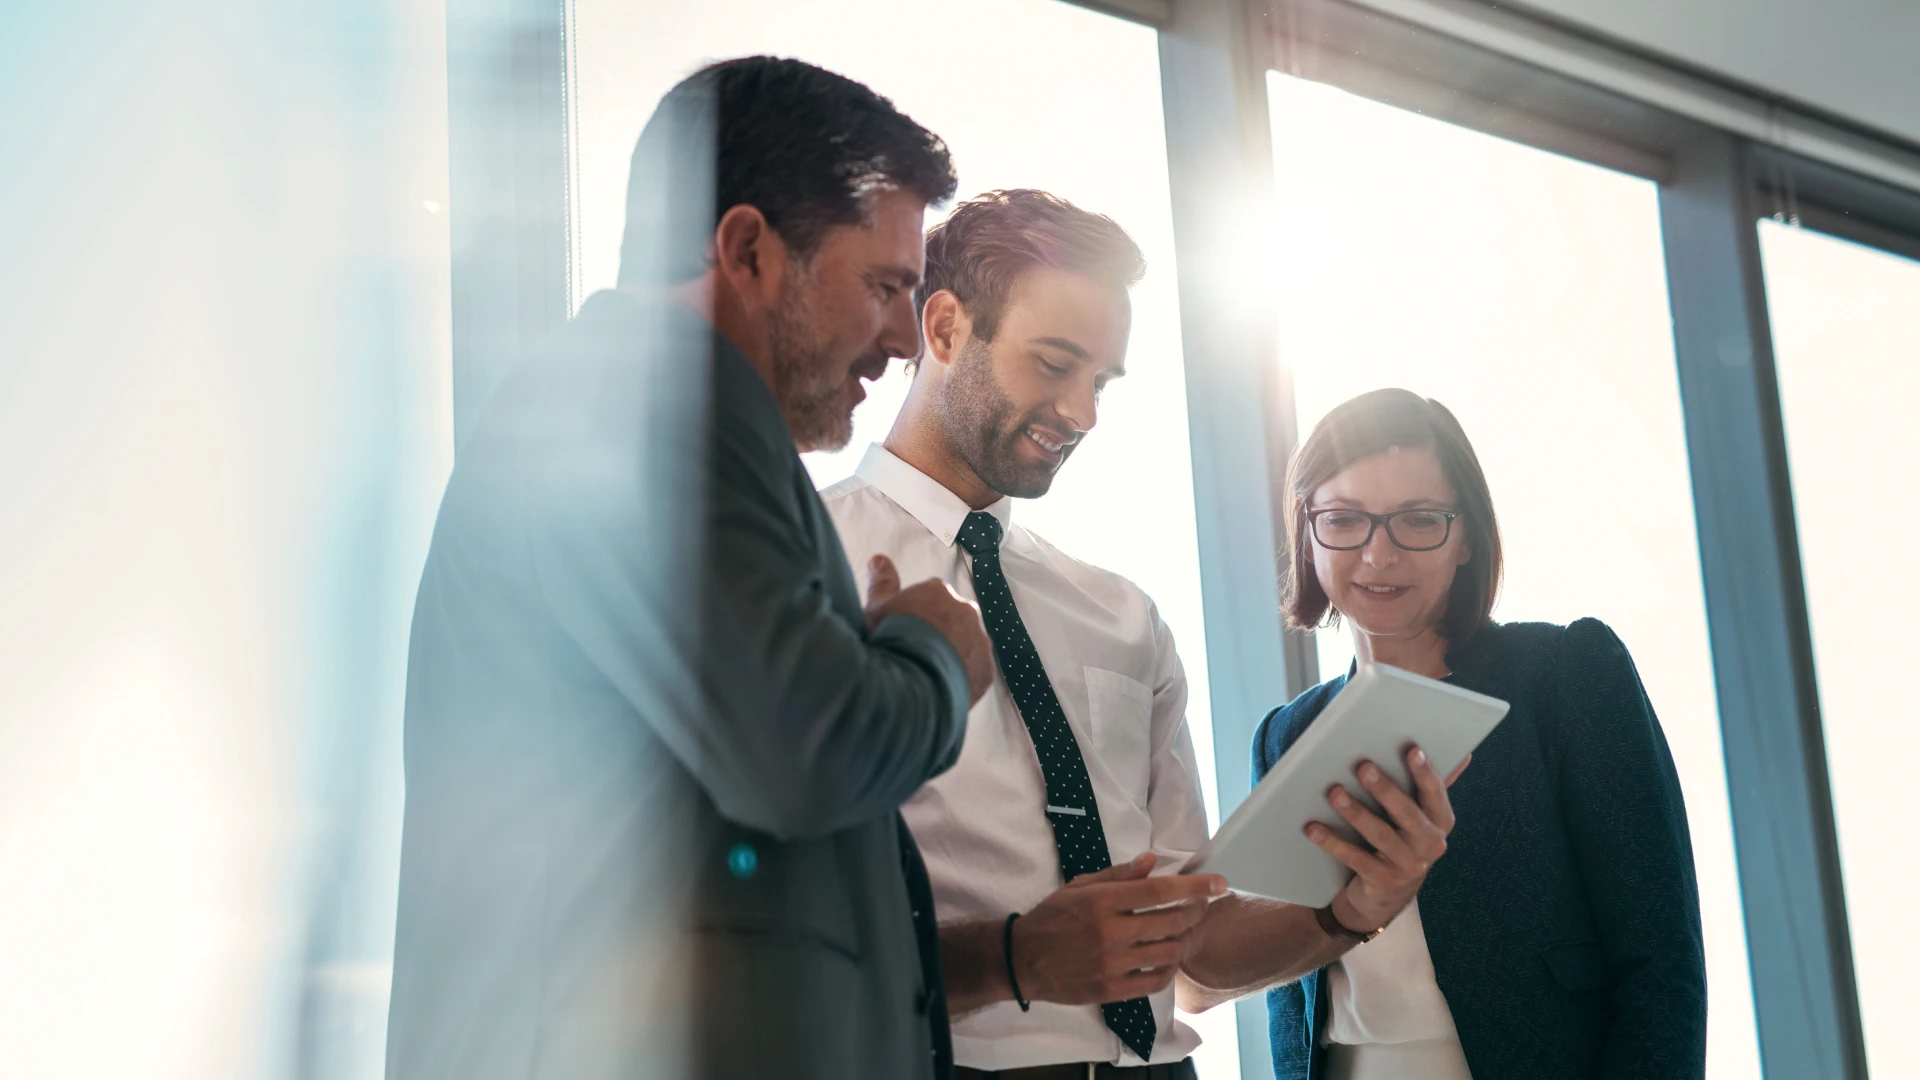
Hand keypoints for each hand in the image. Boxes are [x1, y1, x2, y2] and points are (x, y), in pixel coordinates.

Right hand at [864, 554, 994, 704]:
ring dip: (953, 653)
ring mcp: (980, 640)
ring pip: (967, 644)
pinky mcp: (986, 670)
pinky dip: (963, 677)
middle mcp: (966, 610)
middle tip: (917, 652)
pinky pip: (976, 671)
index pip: (931, 597)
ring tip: (929, 673)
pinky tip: (943, 686)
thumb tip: (879, 558)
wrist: (910, 681)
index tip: (905, 630)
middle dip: (939, 631)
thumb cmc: (890, 639)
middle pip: (953, 619)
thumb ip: (882, 582)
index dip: (917, 615)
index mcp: (939, 591)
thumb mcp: (876, 609)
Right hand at [1012, 852, 1227, 1004]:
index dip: (1194, 887)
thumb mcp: (1080, 886)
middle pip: (1171, 921)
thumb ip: (1118, 875)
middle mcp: (1111, 932)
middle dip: (1195, 911)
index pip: (1159, 891)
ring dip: (1184, 940)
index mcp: (1103, 901)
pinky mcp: (1111, 990)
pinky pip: (1155, 981)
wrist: (1023, 960)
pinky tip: (1168, 958)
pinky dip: (1168, 969)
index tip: (1219, 883)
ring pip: (1168, 952)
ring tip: (1185, 931)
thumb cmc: (1052, 918)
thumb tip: (1152, 861)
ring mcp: (1112, 964)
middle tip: (1201, 907)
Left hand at [1305, 746, 1467, 933]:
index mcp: (1441, 821)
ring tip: (1334, 792)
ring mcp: (1408, 865)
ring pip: (1379, 835)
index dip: (1425, 772)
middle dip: (1385, 789)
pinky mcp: (1383, 880)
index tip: (1412, 750)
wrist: (1388, 893)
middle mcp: (1431, 844)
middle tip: (1363, 767)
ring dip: (1356, 812)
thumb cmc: (1404, 839)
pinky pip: (1355, 858)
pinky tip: (1313, 828)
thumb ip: (1434, 786)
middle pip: (1406, 813)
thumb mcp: (1422, 816)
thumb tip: (1465, 753)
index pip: (1435, 793)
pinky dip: (1333, 842)